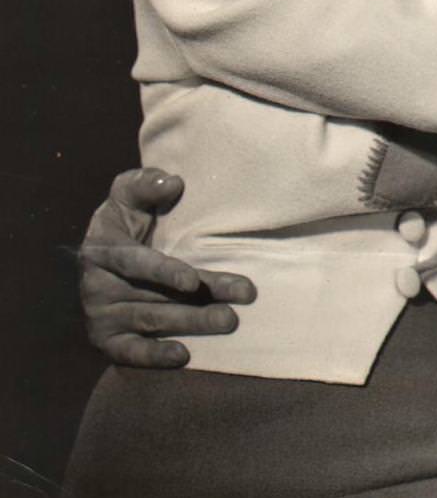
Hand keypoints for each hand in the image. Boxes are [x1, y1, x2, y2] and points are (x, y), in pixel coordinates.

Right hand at [80, 167, 255, 367]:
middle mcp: (97, 286)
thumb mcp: (130, 192)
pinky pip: (129, 352)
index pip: (136, 263)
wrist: (103, 253)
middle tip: (236, 307)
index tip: (193, 282)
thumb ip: (147, 183)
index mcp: (103, 248)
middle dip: (198, 303)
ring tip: (229, 321)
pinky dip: (154, 356)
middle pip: (155, 297)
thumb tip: (172, 183)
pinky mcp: (106, 339)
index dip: (164, 273)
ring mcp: (100, 315)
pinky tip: (184, 355)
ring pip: (152, 322)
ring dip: (192, 325)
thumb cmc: (127, 217)